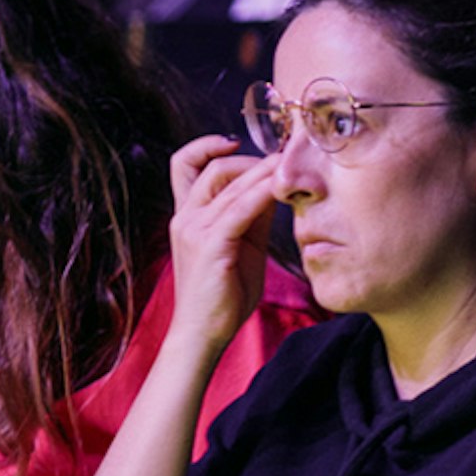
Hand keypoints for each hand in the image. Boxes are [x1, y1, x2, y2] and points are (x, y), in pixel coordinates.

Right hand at [165, 134, 287, 356]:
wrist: (203, 332)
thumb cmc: (223, 294)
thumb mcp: (242, 245)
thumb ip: (253, 215)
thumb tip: (275, 186)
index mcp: (187, 216)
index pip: (185, 164)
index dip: (207, 145)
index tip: (236, 143)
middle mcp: (185, 217)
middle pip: (212, 166)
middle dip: (250, 159)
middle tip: (283, 160)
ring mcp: (194, 229)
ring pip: (228, 182)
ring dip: (263, 170)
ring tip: (291, 163)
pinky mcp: (211, 243)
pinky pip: (240, 207)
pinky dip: (263, 192)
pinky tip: (283, 188)